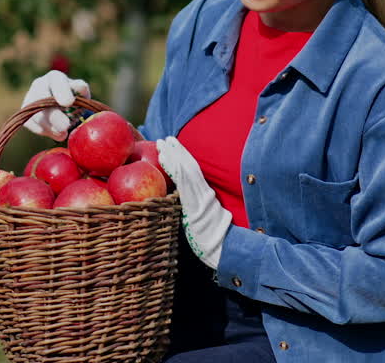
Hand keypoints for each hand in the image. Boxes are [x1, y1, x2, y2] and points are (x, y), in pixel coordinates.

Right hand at [20, 69, 89, 139]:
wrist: (63, 109)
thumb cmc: (74, 99)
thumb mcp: (81, 93)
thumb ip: (81, 89)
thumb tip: (80, 87)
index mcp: (55, 78)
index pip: (57, 82)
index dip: (62, 91)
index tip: (69, 102)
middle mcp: (39, 85)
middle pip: (41, 99)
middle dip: (53, 115)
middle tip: (65, 126)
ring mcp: (29, 98)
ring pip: (35, 114)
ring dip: (50, 127)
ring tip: (63, 134)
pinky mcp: (24, 113)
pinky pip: (31, 124)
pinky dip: (45, 131)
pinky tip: (55, 133)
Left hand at [156, 136, 231, 269]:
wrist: (223, 247)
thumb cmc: (214, 238)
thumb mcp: (206, 219)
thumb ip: (197, 208)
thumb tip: (185, 202)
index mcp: (206, 194)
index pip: (193, 170)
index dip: (183, 156)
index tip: (173, 144)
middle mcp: (203, 192)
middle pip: (189, 165)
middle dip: (176, 151)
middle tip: (163, 139)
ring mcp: (199, 197)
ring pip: (185, 170)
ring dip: (172, 155)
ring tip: (161, 144)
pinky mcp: (194, 203)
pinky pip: (182, 182)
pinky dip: (173, 168)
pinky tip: (164, 159)